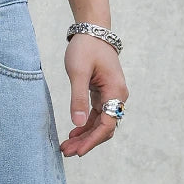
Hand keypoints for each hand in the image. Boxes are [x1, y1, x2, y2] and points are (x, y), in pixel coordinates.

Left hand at [61, 33, 128, 156]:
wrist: (92, 31)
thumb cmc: (85, 48)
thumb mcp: (78, 72)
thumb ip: (78, 98)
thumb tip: (77, 123)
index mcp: (115, 91)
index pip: (107, 124)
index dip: (92, 140)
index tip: (79, 151)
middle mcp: (117, 96)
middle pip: (104, 128)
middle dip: (86, 142)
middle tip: (66, 152)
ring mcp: (111, 96)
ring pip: (99, 124)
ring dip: (84, 137)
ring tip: (66, 146)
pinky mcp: (103, 95)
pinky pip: (96, 117)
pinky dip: (84, 126)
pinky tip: (72, 134)